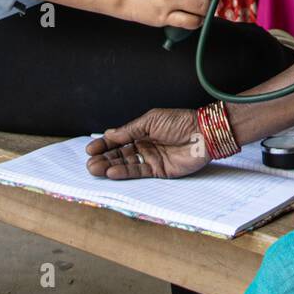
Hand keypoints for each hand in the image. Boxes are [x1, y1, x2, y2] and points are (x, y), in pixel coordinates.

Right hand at [86, 108, 204, 179]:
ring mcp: (151, 158)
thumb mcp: (151, 120)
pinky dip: (124, 173)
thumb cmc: (180, 121)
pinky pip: (138, 172)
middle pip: (120, 154)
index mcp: (142, 131)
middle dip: (104, 158)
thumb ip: (130, 130)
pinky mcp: (159, 171)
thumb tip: (109, 133)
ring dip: (110, 167)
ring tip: (96, 169)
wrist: (203, 133)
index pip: (119, 139)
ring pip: (126, 164)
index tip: (90, 149)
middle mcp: (145, 145)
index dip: (104, 144)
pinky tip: (112, 172)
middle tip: (90, 163)